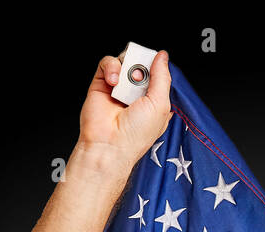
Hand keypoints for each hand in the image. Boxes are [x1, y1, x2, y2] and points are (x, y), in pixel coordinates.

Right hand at [76, 50, 172, 172]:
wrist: (110, 143)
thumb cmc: (136, 134)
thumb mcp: (161, 104)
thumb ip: (163, 77)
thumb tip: (162, 56)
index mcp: (154, 100)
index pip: (158, 72)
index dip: (157, 66)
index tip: (157, 65)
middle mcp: (136, 93)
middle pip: (142, 63)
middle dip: (142, 65)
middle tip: (141, 77)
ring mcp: (119, 88)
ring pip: (125, 60)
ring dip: (127, 68)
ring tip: (126, 84)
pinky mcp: (101, 83)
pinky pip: (107, 63)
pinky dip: (111, 67)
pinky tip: (114, 82)